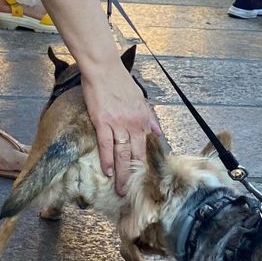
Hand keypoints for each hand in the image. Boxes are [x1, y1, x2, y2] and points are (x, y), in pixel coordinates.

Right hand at [85, 64, 160, 194]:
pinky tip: (107, 172)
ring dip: (122, 173)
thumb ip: (150, 118)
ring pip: (122, 153)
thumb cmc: (120, 81)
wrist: (104, 68)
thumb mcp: (141, 99)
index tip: (146, 179)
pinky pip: (105, 144)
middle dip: (134, 175)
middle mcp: (133, 123)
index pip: (147, 147)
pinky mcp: (102, 121)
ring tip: (120, 189)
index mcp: (143, 119)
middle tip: (132, 191)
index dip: (146, 164)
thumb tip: (159, 134)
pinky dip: (106, 159)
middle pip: (136, 155)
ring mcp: (118, 123)